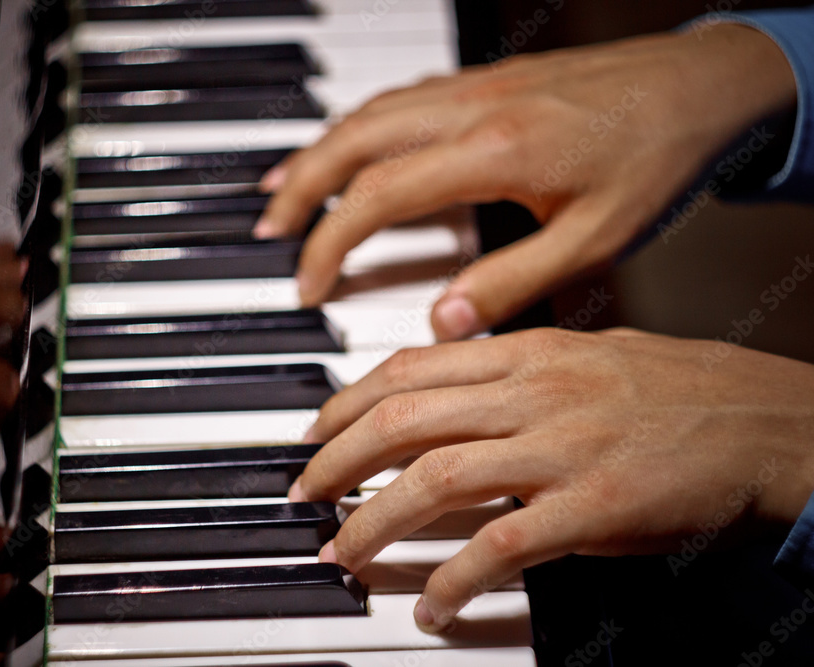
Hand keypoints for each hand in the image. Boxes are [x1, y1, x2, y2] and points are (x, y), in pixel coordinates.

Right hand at [254, 25, 795, 338]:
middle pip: (353, 140)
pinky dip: (357, 127)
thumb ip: (514, 282)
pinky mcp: (485, 81)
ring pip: (369, 113)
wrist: (704, 82)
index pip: (380, 197)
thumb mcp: (595, 239)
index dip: (332, 245)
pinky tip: (348, 149)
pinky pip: (399, 98)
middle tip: (267, 230)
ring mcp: (475, 87)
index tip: (308, 286)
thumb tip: (444, 321)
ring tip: (283, 189)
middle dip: (299, 187)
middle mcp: (472, 108)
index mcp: (495, 152)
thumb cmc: (658, 158)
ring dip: (318, 151)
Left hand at [288, 328, 813, 629]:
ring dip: (373, 521)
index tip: (317, 433)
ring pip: (434, 478)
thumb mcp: (584, 355)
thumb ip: (511, 368)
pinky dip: (454, 579)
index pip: (408, 368)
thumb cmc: (678, 390)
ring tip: (342, 551)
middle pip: (402, 419)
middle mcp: (532, 393)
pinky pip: (501, 545)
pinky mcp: (593, 507)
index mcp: (526, 354)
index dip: (346, 403)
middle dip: (337, 459)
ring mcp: (561, 448)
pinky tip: (432, 605)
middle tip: (306, 493)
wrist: (762, 422)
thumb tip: (447, 384)